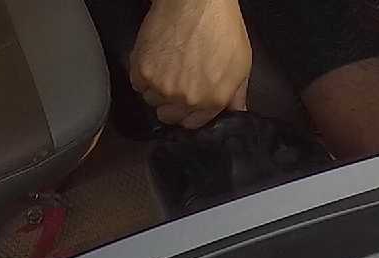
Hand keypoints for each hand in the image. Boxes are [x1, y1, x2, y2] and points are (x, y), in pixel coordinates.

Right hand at [130, 0, 250, 128]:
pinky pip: (137, 84)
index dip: (189, 114)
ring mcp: (162, 87)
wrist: (195, 0)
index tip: (187, 105)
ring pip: (152, 100)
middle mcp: (186, 99)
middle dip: (172, 104)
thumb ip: (236, 94)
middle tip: (176, 83)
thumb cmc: (218, 25)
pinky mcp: (142, 71)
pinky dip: (142, 75)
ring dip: (156, 89)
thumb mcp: (241, 63)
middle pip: (169, 116)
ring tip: (166, 67)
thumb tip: (235, 111)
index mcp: (211, 100)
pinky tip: (155, 60)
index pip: (192, 124)